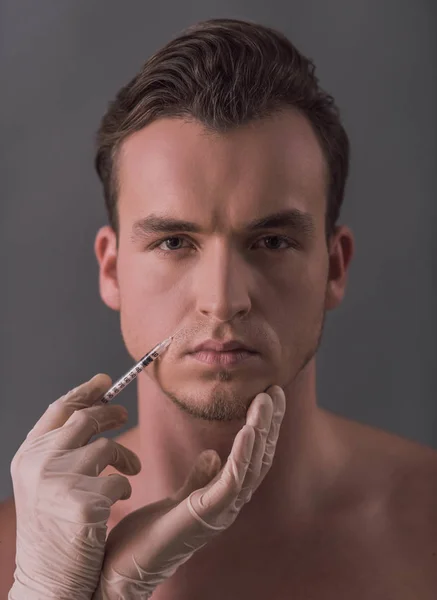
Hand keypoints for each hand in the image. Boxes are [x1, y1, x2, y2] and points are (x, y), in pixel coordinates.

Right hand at [8, 374, 141, 599]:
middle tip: (123, 415)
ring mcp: (58, 482)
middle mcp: (38, 463)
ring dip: (124, 457)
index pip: (59, 409)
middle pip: (85, 418)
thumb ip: (62, 446)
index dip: (84, 391)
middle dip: (110, 413)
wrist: (49, 582)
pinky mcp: (82, 503)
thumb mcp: (45, 482)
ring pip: (106, 446)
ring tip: (131, 470)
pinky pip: (118, 479)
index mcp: (28, 455)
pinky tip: (117, 502)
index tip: (105, 381)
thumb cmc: (53, 531)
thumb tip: (92, 405)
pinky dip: (123, 486)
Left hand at [91, 385, 285, 599]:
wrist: (116, 572)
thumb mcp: (175, 500)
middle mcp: (226, 505)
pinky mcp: (204, 517)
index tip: (266, 396)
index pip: (250, 457)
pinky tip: (250, 431)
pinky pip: (231, 482)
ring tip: (266, 401)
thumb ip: (197, 479)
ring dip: (261, 431)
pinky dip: (243, 455)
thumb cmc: (144, 539)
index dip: (261, 427)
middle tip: (276, 390)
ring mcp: (219, 513)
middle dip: (269, 423)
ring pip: (251, 467)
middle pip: (258, 458)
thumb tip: (213, 455)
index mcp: (220, 498)